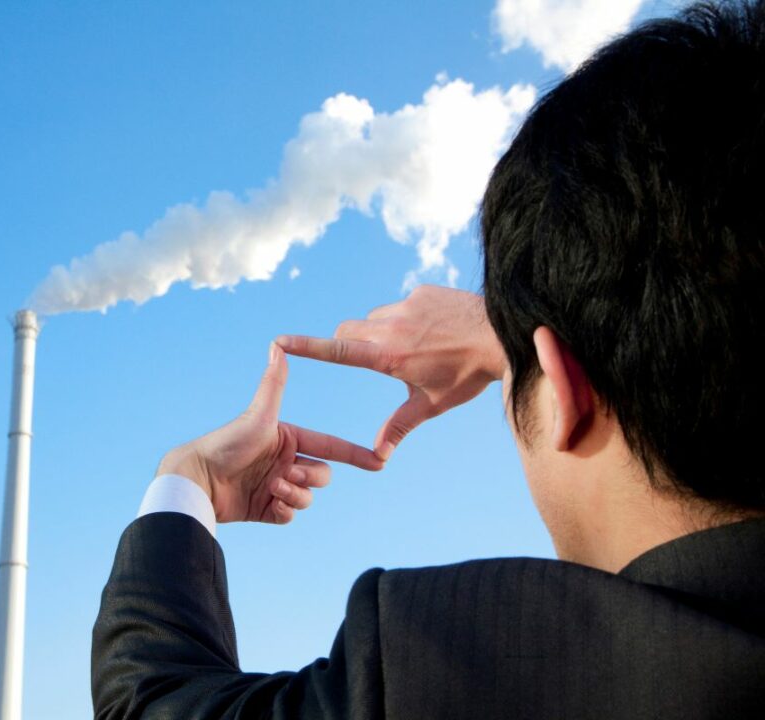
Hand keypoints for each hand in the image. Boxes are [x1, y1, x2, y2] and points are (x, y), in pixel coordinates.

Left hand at [157, 343, 383, 524]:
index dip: (354, 454)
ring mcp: (276, 487)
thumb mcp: (258, 414)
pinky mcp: (265, 509)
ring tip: (274, 487)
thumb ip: (274, 384)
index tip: (379, 461)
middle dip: (310, 476)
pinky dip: (285, 509)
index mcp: (288, 439)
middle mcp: (284, 462)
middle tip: (287, 474)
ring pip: (308, 497)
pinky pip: (291, 514)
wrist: (199, 480)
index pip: (330, 446)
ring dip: (296, 493)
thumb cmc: (226, 442)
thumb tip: (278, 345)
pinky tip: (270, 502)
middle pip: (322, 475)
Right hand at [276, 285, 506, 460]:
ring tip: (417, 346)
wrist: (504, 336)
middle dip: (351, 343)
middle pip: (348, 329)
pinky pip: (401, 304)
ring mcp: (406, 305)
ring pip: (375, 317)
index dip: (305, 347)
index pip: (336, 350)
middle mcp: (391, 326)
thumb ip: (399, 426)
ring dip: (381, 330)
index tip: (279, 341)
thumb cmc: (468, 375)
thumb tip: (377, 457)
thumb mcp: (432, 404)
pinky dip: (407, 317)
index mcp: (388, 356)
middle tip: (377, 359)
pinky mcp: (421, 291)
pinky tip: (436, 329)